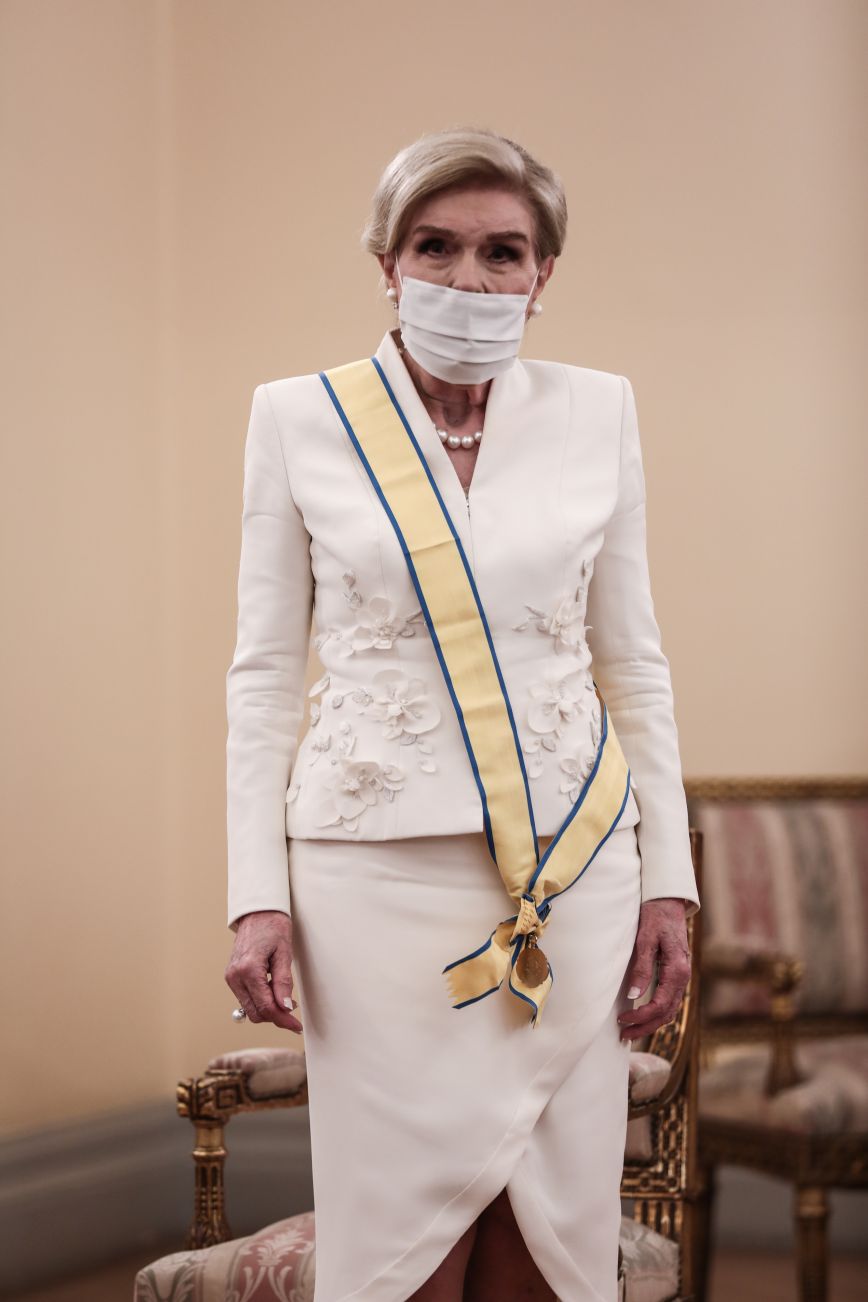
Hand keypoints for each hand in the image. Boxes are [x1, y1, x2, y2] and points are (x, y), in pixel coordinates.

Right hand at [224, 910, 302, 1032]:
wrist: (258, 912)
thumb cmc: (273, 927)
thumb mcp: (284, 953)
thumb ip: (283, 982)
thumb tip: (285, 1007)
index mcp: (248, 969)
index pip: (266, 1007)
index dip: (283, 1020)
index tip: (297, 1026)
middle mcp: (235, 976)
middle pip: (256, 1013)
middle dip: (276, 1016)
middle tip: (293, 1009)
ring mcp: (231, 977)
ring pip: (250, 1008)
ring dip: (268, 1008)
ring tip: (284, 995)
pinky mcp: (231, 976)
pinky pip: (246, 998)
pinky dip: (260, 999)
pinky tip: (272, 990)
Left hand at [617, 898, 690, 1041]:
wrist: (668, 902)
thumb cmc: (655, 917)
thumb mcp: (645, 939)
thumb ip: (641, 967)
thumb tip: (635, 995)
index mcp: (677, 970)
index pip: (660, 1005)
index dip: (641, 1017)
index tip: (622, 1020)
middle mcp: (683, 977)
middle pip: (666, 1013)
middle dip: (645, 1026)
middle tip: (624, 1035)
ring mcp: (682, 977)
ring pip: (670, 1010)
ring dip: (651, 1023)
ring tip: (631, 1030)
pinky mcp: (677, 974)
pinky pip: (670, 1000)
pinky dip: (658, 1013)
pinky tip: (644, 1015)